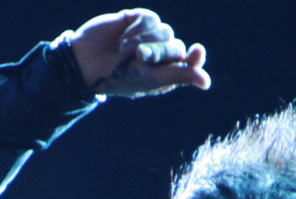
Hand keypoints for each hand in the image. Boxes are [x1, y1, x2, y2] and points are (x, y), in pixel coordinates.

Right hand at [70, 8, 209, 96]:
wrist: (88, 63)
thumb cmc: (119, 78)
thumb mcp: (150, 80)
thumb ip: (179, 76)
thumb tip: (206, 82)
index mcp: (167, 73)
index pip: (191, 62)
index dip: (195, 58)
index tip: (197, 52)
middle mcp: (162, 53)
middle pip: (176, 46)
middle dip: (158, 52)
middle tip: (138, 58)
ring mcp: (151, 36)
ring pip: (165, 31)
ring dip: (144, 41)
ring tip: (124, 51)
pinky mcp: (139, 20)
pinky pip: (150, 19)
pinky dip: (137, 29)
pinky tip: (122, 39)